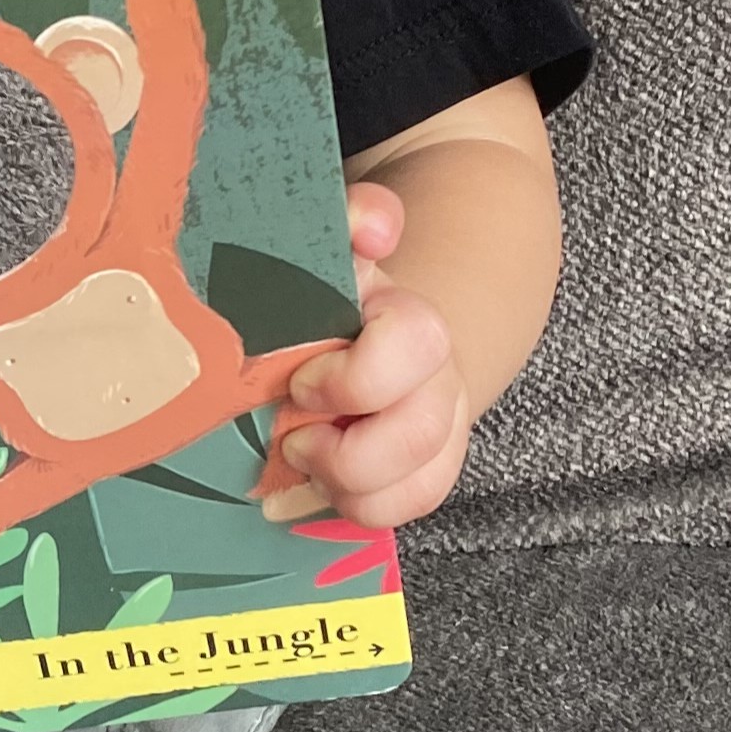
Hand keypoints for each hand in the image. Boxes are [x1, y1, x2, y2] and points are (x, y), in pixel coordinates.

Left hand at [258, 178, 469, 528]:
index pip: (413, 339)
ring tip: (301, 458)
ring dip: (350, 484)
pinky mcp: (430, 464)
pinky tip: (316, 484)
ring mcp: (439, 419)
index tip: (299, 381)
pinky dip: (360, 505)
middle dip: (348, 449)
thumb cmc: (319, 295)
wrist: (355, 326)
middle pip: (420, 429)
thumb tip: (374, 226)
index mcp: (401, 315)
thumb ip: (341, 225)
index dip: (356, 376)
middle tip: (291, 435)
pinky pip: (414, 503)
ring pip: (423, 478)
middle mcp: (434, 371)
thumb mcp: (316, 255)